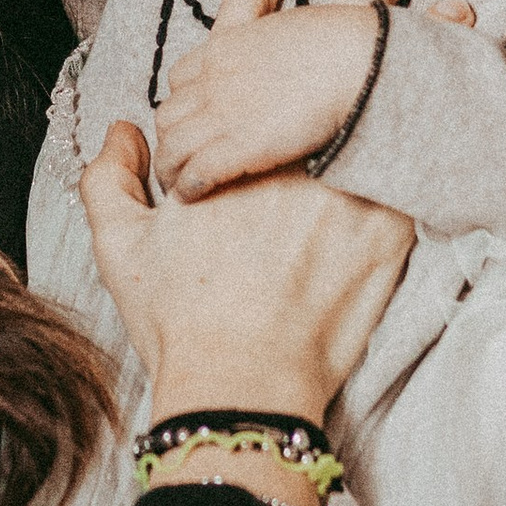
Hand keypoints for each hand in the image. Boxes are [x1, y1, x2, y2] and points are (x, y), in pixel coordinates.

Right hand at [80, 118, 411, 418]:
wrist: (240, 389)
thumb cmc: (182, 325)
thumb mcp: (121, 247)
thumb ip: (110, 178)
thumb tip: (124, 132)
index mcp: (238, 159)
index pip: (259, 116)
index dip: (253, 141)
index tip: (250, 169)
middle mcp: (298, 170)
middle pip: (309, 133)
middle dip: (300, 151)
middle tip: (287, 196)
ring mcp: (351, 200)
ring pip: (356, 158)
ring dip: (345, 170)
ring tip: (322, 214)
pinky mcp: (389, 239)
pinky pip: (396, 196)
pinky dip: (380, 204)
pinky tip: (353, 235)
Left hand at [153, 0, 473, 199]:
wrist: (363, 65)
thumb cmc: (358, 43)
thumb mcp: (334, 20)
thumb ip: (325, 29)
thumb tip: (369, 11)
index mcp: (235, 44)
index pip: (187, 71)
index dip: (187, 96)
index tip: (194, 112)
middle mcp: (217, 76)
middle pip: (173, 109)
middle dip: (173, 131)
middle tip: (177, 153)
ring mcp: (220, 112)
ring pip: (175, 142)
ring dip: (173, 163)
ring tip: (177, 182)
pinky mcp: (232, 148)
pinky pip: (193, 172)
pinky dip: (186, 185)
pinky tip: (190, 197)